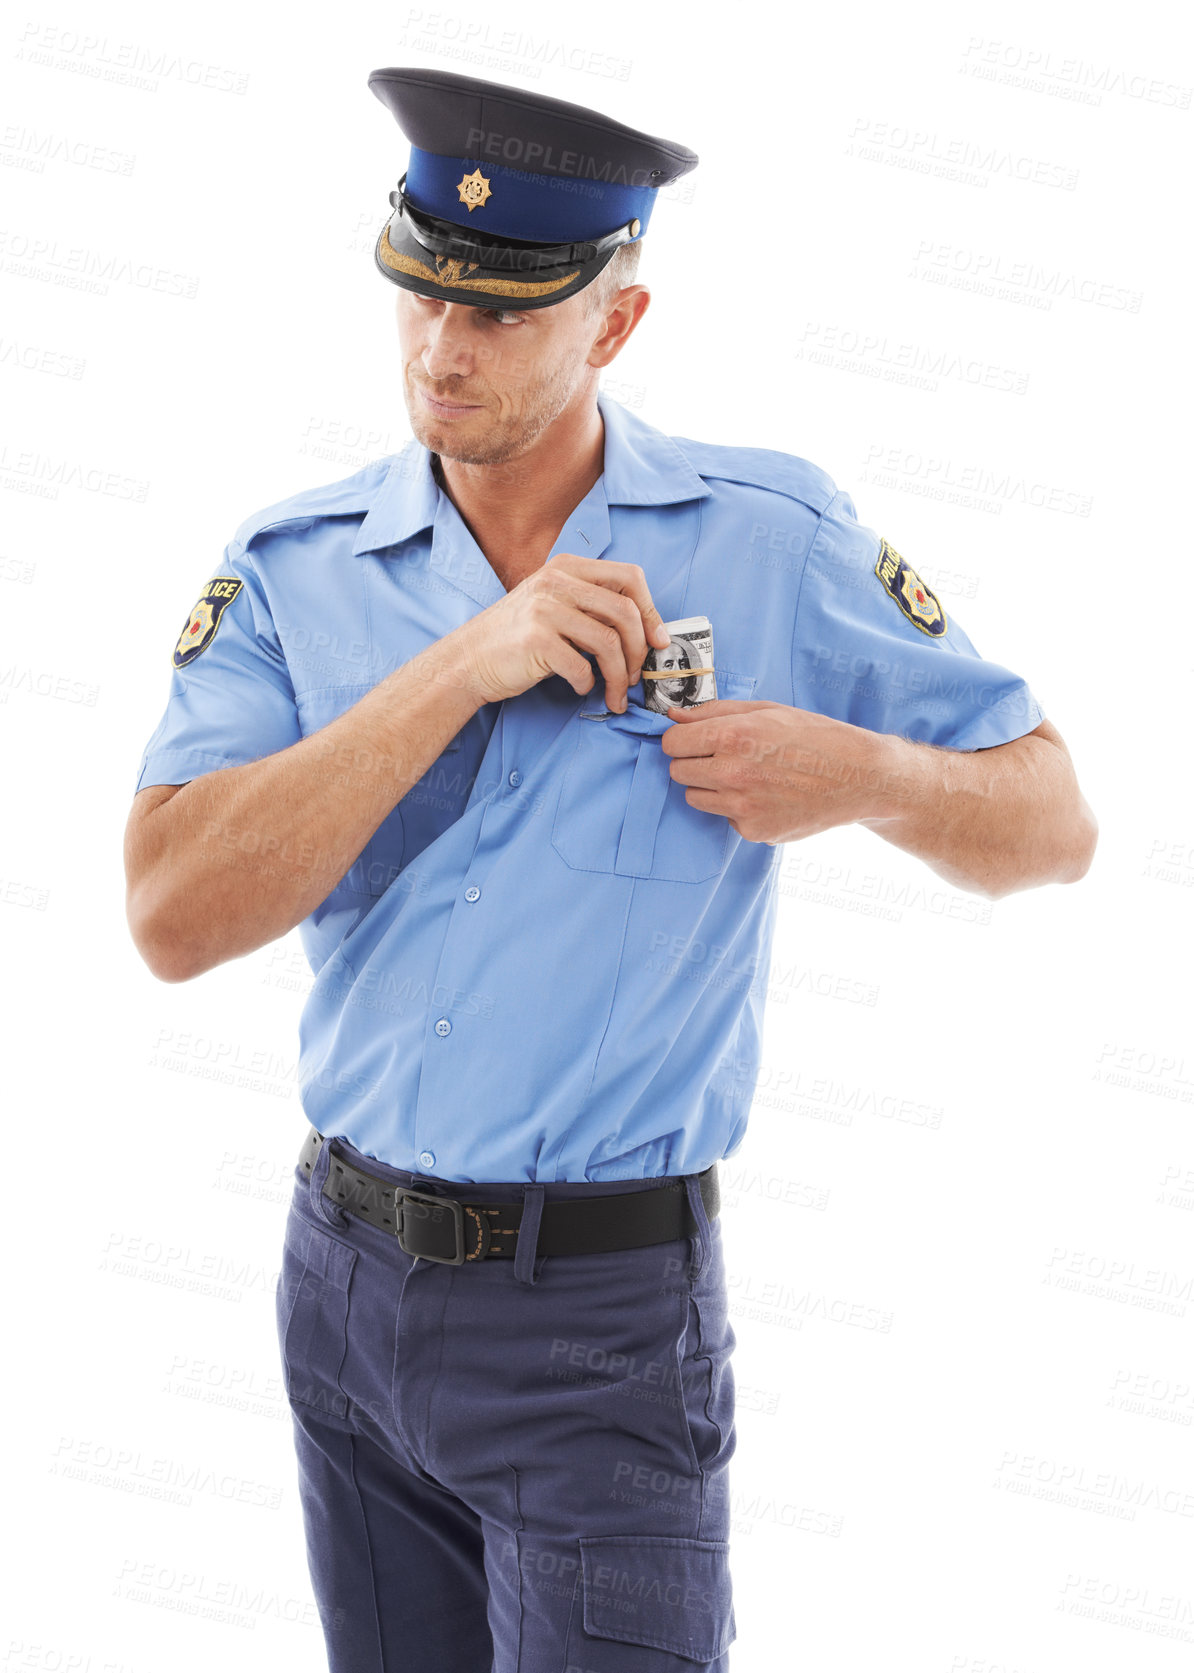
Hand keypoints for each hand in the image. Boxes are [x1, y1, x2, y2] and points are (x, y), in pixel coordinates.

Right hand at [447, 554, 671, 709]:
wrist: (468, 660)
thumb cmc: (517, 638)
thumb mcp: (554, 604)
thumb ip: (591, 605)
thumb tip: (647, 632)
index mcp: (566, 567)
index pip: (629, 576)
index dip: (651, 610)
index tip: (658, 640)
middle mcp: (555, 581)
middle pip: (625, 611)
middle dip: (639, 650)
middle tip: (636, 675)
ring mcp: (544, 609)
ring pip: (609, 643)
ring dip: (619, 676)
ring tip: (614, 694)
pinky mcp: (535, 640)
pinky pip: (582, 667)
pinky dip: (587, 684)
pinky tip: (580, 687)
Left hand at [661, 699, 897, 844]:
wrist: (858, 777)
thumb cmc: (814, 737)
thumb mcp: (767, 710)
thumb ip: (714, 712)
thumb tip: (673, 717)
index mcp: (732, 736)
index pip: (672, 743)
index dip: (682, 740)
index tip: (694, 741)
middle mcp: (732, 773)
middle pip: (678, 772)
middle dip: (694, 763)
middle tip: (724, 758)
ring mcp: (742, 807)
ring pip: (695, 798)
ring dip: (711, 787)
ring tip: (748, 776)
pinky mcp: (754, 831)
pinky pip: (725, 818)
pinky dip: (738, 809)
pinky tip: (768, 796)